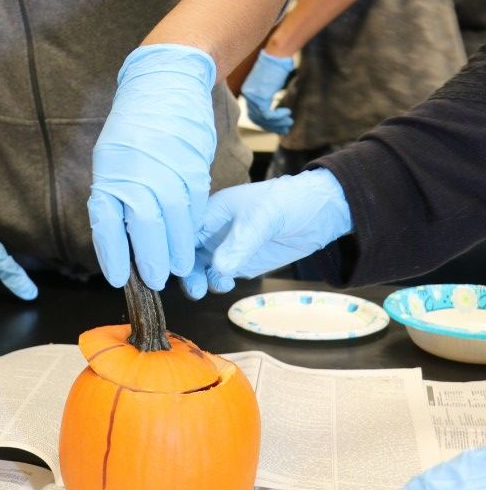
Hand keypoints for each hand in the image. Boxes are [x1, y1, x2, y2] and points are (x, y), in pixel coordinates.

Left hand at [88, 44, 216, 289]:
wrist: (166, 84)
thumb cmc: (133, 126)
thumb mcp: (111, 157)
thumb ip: (114, 193)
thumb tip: (119, 237)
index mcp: (110, 171)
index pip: (106, 222)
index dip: (113, 255)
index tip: (119, 278)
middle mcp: (137, 173)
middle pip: (143, 227)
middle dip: (151, 260)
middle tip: (156, 281)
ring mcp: (167, 170)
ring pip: (174, 222)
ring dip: (177, 250)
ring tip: (178, 268)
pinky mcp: (193, 167)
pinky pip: (193, 206)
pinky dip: (191, 227)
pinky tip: (189, 239)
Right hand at [188, 168, 351, 294]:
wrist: (319, 213)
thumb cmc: (288, 202)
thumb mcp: (262, 219)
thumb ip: (240, 243)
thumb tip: (219, 269)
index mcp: (211, 209)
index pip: (182, 229)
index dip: (172, 246)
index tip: (168, 265)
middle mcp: (212, 229)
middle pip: (185, 252)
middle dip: (184, 270)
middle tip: (193, 287)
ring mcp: (225, 248)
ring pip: (198, 267)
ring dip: (198, 280)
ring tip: (212, 286)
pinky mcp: (240, 263)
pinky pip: (218, 276)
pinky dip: (216, 283)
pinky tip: (226, 284)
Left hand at [241, 50, 294, 133]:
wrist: (277, 54)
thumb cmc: (277, 64)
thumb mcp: (270, 83)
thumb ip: (268, 95)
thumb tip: (273, 108)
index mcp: (248, 92)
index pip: (254, 114)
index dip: (266, 123)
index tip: (279, 126)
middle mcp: (248, 95)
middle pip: (257, 119)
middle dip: (272, 126)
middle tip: (285, 129)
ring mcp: (253, 97)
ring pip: (262, 119)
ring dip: (277, 123)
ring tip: (289, 122)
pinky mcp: (260, 97)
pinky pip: (267, 115)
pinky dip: (278, 117)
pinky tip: (287, 114)